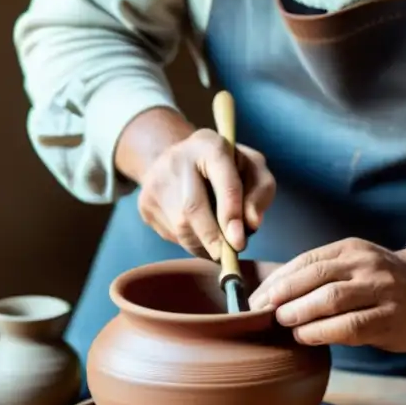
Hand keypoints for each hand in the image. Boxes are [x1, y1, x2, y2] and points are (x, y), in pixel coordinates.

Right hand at [137, 128, 275, 259]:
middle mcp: (178, 159)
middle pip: (192, 209)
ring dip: (203, 244)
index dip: (230, 214)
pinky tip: (199, 231)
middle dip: (212, 239)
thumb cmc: (228, 167)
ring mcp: (156, 181)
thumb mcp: (253, 170)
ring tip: (219, 243)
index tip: (239, 242)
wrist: (181, 158)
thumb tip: (250, 224)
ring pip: (180, 227)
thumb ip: (261, 192)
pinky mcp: (145, 203)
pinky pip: (170, 234)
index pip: (223, 182)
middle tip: (228, 258)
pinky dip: (190, 242)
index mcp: (210, 146)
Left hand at [248, 238, 405, 351]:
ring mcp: (380, 290)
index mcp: (350, 249)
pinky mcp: (389, 318)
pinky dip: (322, 332)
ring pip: (331, 299)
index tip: (256, 298)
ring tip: (283, 323)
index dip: (278, 280)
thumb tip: (270, 295)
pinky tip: (306, 336)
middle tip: (262, 313)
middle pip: (316, 277)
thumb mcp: (351, 266)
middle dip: (283, 296)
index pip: (306, 260)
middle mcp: (365, 265)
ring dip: (300, 313)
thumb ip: (319, 275)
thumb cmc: (378, 284)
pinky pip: (350, 325)